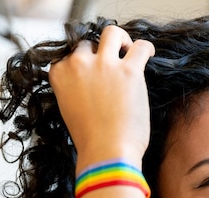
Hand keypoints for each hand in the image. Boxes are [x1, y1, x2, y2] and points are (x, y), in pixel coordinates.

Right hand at [49, 25, 154, 167]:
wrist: (106, 153)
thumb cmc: (91, 140)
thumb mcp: (69, 110)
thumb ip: (74, 89)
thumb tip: (92, 82)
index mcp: (59, 74)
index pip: (68, 55)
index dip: (83, 63)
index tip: (93, 73)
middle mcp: (78, 64)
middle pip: (89, 44)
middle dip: (100, 54)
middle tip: (112, 68)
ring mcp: (104, 65)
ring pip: (112, 33)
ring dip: (121, 40)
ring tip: (128, 51)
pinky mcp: (129, 71)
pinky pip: (141, 47)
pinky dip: (146, 48)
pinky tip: (148, 54)